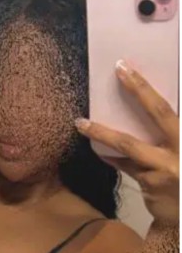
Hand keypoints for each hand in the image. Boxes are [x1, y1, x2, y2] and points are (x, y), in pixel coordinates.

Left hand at [76, 61, 178, 225]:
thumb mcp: (179, 149)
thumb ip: (169, 134)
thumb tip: (146, 109)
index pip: (167, 107)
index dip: (146, 87)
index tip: (125, 68)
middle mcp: (181, 147)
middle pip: (159, 112)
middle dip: (139, 89)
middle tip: (120, 70)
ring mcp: (166, 166)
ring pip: (130, 144)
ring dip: (103, 133)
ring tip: (82, 124)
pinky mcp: (150, 183)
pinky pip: (126, 166)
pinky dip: (114, 158)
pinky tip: (102, 152)